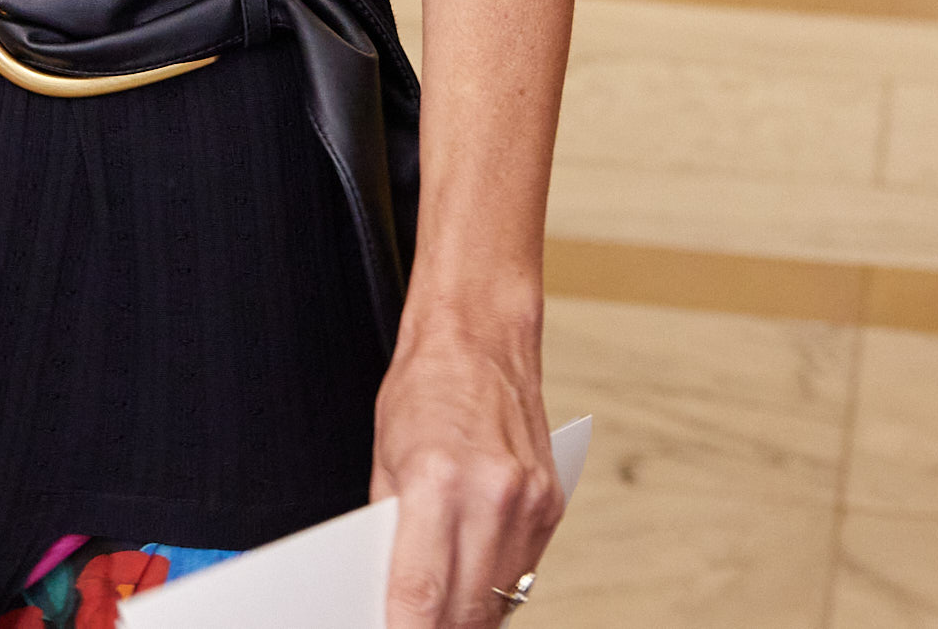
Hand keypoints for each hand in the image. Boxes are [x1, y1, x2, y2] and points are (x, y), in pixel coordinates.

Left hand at [370, 325, 560, 626]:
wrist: (482, 338)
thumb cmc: (426, 386)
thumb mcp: (384, 458)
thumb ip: (390, 529)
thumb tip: (391, 588)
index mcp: (439, 482)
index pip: (421, 591)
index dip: (405, 628)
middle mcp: (494, 497)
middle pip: (467, 609)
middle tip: (412, 626)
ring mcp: (531, 504)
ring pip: (502, 600)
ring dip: (470, 617)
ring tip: (441, 613)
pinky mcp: (553, 505)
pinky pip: (525, 571)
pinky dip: (497, 587)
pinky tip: (472, 583)